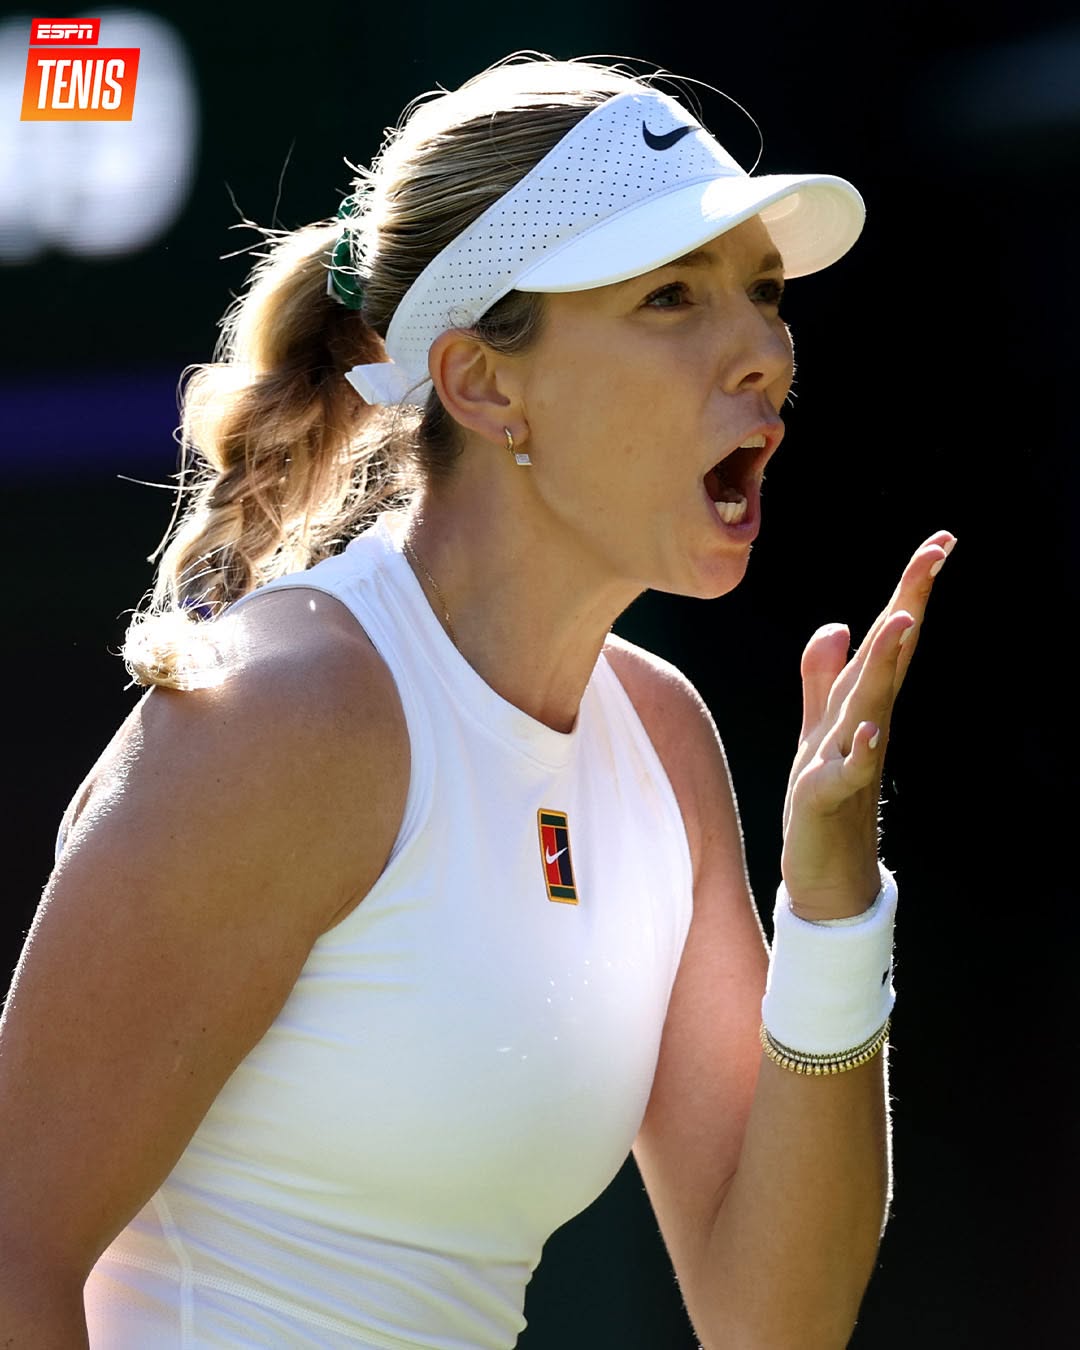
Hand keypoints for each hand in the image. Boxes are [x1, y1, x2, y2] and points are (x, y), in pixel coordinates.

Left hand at [780, 530, 955, 919]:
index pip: (888, 638)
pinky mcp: (830, 797)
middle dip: (909, 602)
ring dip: (887, 662)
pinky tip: (867, 730)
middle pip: (888, 655)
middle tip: (937, 553)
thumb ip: (824, 677)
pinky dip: (860, 750)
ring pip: (871, 703)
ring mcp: (850, 758)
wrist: (829, 876)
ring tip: (902, 619)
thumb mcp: (818, 727)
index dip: (910, 590)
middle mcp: (863, 723)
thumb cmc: (827, 800)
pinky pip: (849, 770)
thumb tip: (838, 624)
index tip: (940, 542)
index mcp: (860, 703)